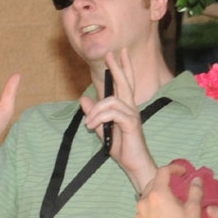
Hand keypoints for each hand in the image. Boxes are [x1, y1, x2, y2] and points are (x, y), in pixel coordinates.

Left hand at [80, 49, 156, 190]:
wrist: (134, 164)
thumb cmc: (122, 148)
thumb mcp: (103, 130)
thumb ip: (94, 115)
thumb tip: (83, 99)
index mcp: (125, 108)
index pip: (125, 83)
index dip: (122, 68)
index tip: (117, 54)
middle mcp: (131, 108)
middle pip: (125, 83)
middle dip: (118, 67)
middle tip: (111, 53)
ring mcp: (132, 115)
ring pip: (112, 100)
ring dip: (95, 111)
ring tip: (88, 124)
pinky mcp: (131, 124)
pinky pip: (113, 113)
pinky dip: (99, 117)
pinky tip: (92, 126)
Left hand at [135, 163, 201, 217]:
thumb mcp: (193, 211)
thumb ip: (195, 192)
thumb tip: (197, 180)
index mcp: (158, 194)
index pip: (163, 171)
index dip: (175, 168)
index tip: (184, 172)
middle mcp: (145, 200)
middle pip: (154, 182)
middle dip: (166, 181)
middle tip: (178, 186)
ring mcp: (139, 212)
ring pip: (148, 196)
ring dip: (159, 194)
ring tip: (171, 202)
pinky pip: (145, 209)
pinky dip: (153, 206)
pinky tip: (163, 215)